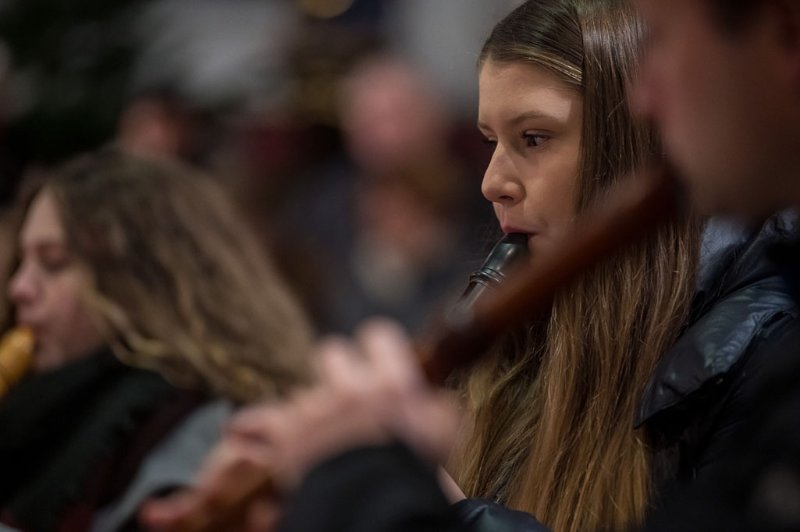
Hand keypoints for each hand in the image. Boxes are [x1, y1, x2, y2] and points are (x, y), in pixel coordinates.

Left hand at [139, 319, 459, 530]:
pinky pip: (258, 420)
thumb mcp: (445, 434)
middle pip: (332, 352)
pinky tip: (242, 428)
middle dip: (338, 368)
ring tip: (316, 431)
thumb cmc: (411, 470)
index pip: (379, 334)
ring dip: (309, 408)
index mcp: (389, 382)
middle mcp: (348, 388)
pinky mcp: (284, 434)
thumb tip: (433, 399)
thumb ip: (439, 407)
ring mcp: (313, 409)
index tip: (378, 355)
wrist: (372, 503)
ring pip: (302, 392)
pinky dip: (252, 425)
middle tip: (347, 391)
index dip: (378, 345)